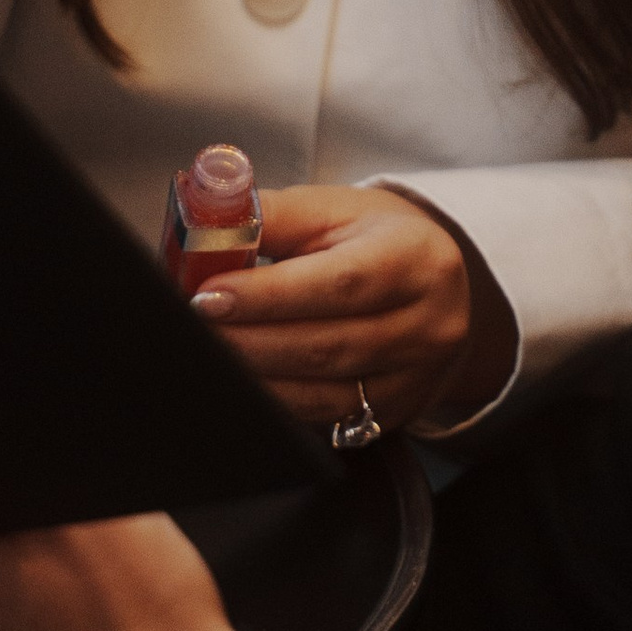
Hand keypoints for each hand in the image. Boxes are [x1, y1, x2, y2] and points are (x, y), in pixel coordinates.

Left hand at [194, 183, 517, 432]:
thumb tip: (208, 228)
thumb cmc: (379, 239)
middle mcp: (428, 326)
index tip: (209, 295)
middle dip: (249, 339)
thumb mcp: (336, 210)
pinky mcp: (395, 416)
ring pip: (324, 392)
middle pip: (327, 345)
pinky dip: (278, 403)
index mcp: (417, 260)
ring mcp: (415, 380)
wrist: (437, 287)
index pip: (339, 283)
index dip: (269, 295)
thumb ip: (273, 217)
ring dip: (256, 377)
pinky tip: (244, 383)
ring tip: (209, 354)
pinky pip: (326, 420)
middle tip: (194, 326)